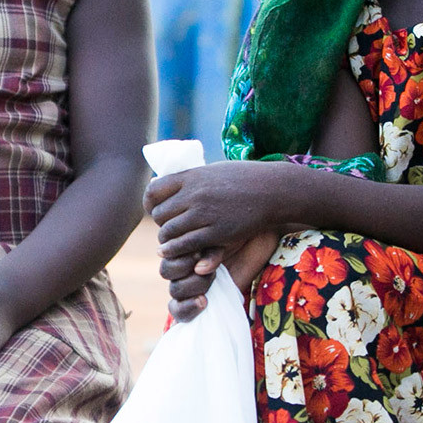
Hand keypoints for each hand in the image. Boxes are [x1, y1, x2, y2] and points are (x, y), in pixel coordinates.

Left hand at [147, 162, 280, 318]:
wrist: (272, 190)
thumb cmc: (243, 178)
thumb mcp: (212, 170)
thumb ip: (189, 179)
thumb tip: (162, 183)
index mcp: (191, 176)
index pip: (153, 191)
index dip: (150, 203)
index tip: (155, 209)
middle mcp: (194, 194)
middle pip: (159, 214)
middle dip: (161, 223)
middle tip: (168, 228)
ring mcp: (204, 213)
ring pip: (169, 232)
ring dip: (167, 240)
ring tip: (171, 242)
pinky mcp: (215, 232)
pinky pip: (185, 245)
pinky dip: (175, 250)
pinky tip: (173, 252)